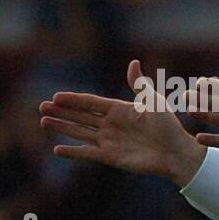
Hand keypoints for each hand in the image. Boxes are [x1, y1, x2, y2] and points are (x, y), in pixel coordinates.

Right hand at [39, 59, 205, 184]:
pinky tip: (57, 150)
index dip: (73, 100)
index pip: (91, 103)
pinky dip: (73, 152)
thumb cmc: (169, 127)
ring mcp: (110, 141)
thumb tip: (133, 62)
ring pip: (80, 133)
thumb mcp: (154, 101)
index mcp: (120, 110)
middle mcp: (111, 125)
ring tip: (44, 122)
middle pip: (80, 117)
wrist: (177, 153)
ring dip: (62, 128)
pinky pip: (88, 153)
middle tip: (41, 107)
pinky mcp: (111, 157)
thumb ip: (139, 85)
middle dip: (61, 112)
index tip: (56, 96)